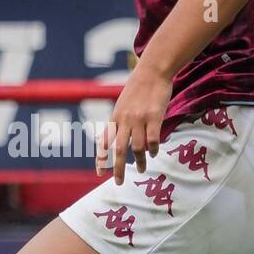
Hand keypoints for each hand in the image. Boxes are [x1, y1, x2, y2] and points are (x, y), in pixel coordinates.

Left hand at [96, 64, 172, 184]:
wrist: (152, 71)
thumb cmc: (139, 88)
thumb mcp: (123, 104)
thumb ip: (119, 121)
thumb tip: (114, 137)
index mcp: (115, 117)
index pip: (104, 141)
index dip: (101, 158)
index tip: (98, 173)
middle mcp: (124, 120)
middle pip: (119, 150)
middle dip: (118, 168)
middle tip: (119, 182)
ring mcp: (139, 119)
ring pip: (137, 147)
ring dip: (140, 161)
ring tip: (142, 169)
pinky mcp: (154, 117)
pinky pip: (152, 139)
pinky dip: (152, 149)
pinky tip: (154, 153)